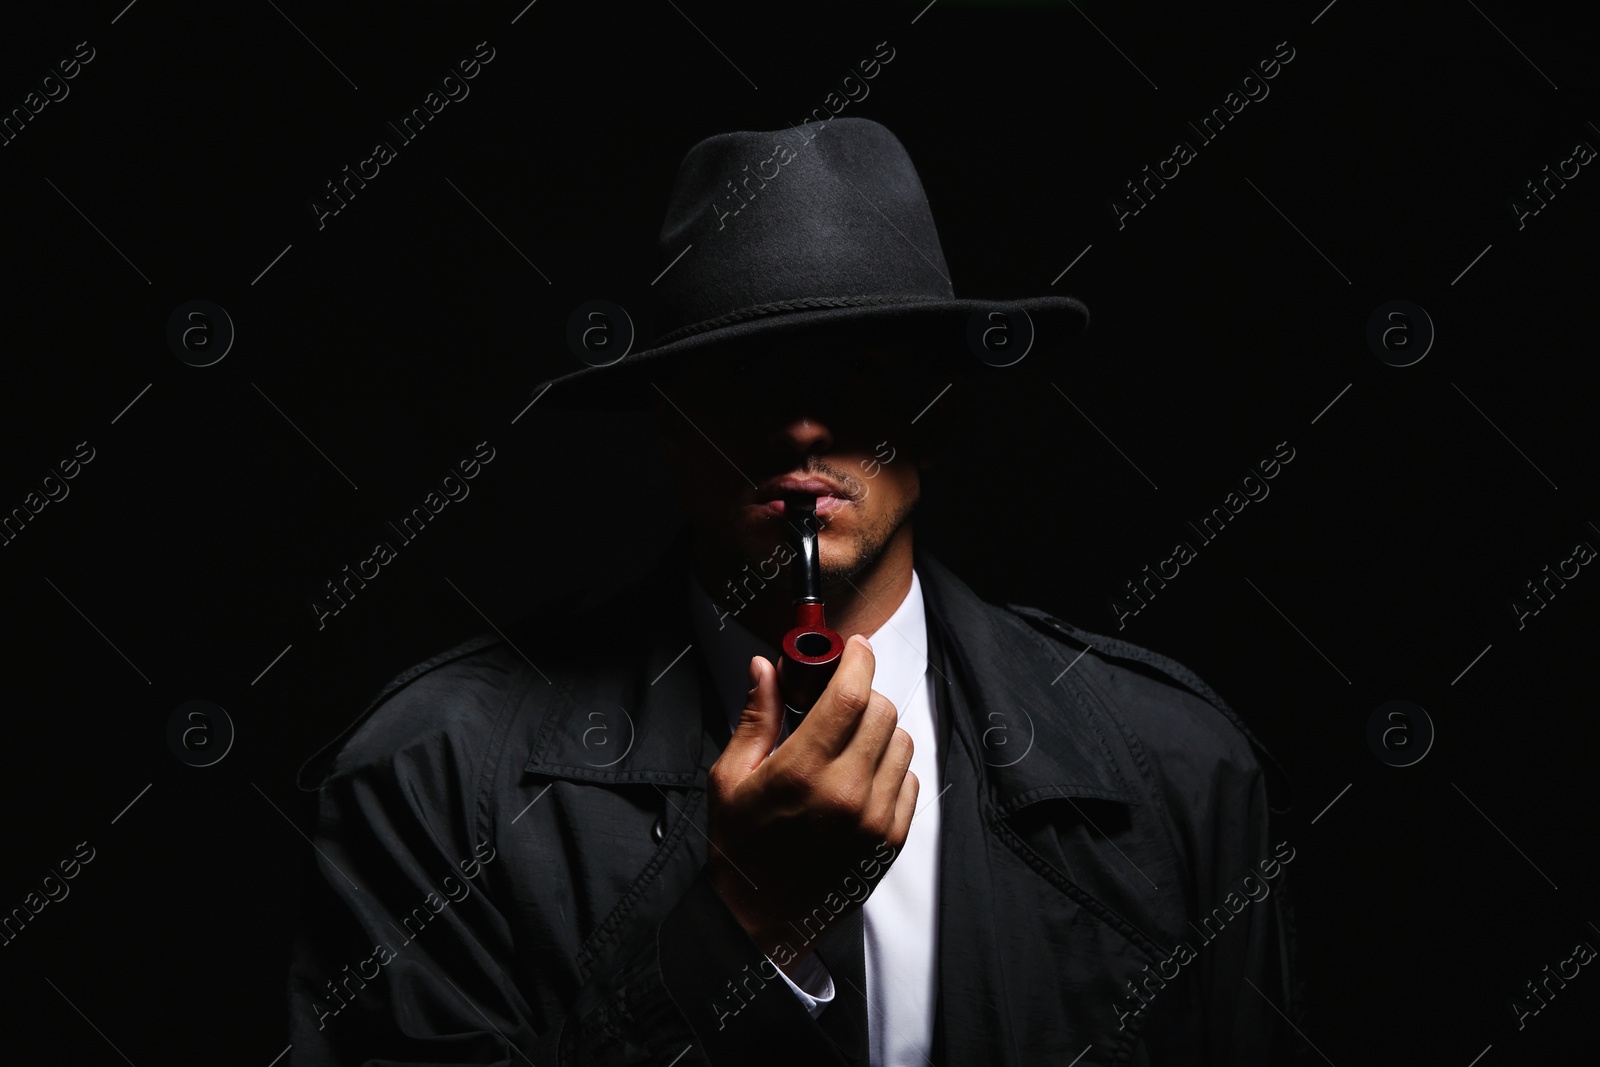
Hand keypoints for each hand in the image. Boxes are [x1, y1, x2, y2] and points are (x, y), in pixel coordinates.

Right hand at [705, 635, 918, 972]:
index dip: (857, 659)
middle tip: (838, 701)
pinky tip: (861, 778)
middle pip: (881, 711)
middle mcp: (846, 792)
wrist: (760, 920)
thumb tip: (765, 669)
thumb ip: (755, 718)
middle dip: (862, 693)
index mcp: (801, 771)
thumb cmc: (740, 849)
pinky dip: (891, 768)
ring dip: (878, 730)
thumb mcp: (730, 778)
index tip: (854, 648)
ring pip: (901, 742)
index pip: (850, 694)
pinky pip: (911, 779)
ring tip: (846, 745)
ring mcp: (874, 818)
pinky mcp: (891, 840)